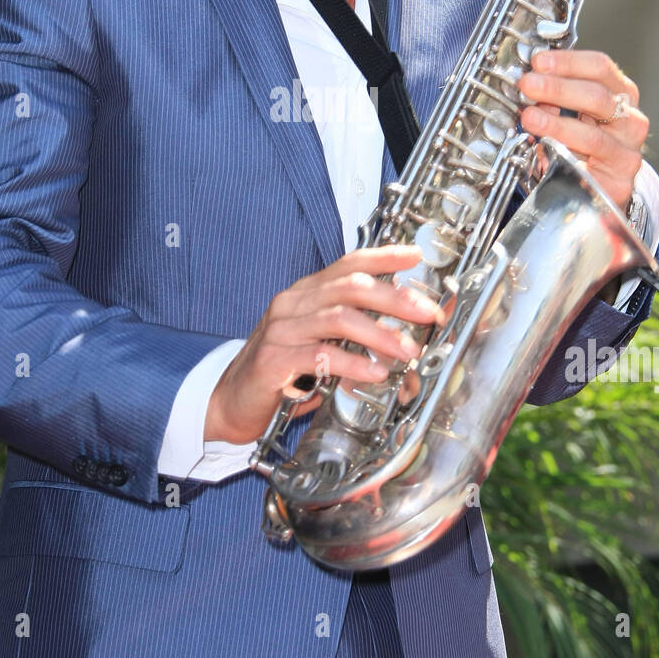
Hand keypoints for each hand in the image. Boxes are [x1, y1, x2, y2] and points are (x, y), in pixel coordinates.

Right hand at [205, 245, 444, 444]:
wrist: (231, 401)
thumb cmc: (280, 371)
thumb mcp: (317, 340)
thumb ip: (349, 331)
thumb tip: (401, 335)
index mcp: (306, 293)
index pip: (348, 263)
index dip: (383, 257)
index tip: (415, 256)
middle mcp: (293, 303)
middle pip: (350, 287)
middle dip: (395, 298)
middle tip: (427, 313)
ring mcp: (281, 329)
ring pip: (339, 318)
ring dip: (380, 333)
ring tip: (407, 350)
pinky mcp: (273, 359)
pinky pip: (319, 355)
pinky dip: (352, 364)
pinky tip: (374, 373)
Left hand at [517, 48, 647, 211]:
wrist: (603, 187)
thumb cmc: (587, 145)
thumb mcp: (574, 115)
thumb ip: (556, 100)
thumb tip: (529, 84)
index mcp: (622, 93)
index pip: (600, 67)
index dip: (568, 62)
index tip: (539, 61)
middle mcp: (631, 120)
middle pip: (597, 96)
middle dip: (557, 88)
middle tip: (528, 84)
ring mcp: (627, 151)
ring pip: (593, 134)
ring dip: (556, 124)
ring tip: (530, 117)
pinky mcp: (619, 180)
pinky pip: (587, 168)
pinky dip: (565, 156)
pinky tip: (545, 149)